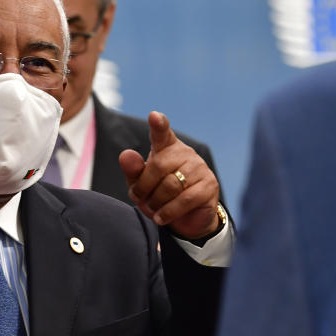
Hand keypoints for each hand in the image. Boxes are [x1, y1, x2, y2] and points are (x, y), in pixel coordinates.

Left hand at [119, 111, 219, 239]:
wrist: (186, 218)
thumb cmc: (160, 196)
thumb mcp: (141, 185)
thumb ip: (133, 170)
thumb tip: (125, 155)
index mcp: (166, 147)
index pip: (162, 133)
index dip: (158, 124)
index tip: (154, 117)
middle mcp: (184, 153)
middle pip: (158, 166)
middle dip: (144, 187)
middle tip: (140, 199)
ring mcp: (199, 168)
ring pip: (171, 185)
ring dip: (156, 202)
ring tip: (153, 210)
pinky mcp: (209, 185)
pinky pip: (185, 199)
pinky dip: (169, 211)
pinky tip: (161, 217)